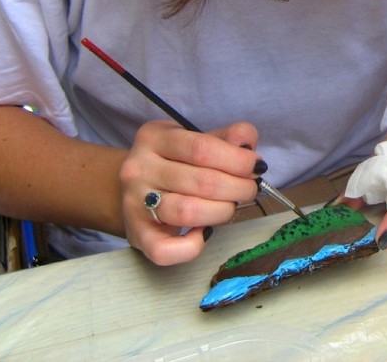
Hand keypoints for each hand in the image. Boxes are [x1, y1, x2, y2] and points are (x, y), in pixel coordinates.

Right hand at [119, 119, 262, 264]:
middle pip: (201, 181)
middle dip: (238, 187)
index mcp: (155, 137)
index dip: (238, 160)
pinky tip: (204, 233)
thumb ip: (225, 138)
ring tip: (229, 206)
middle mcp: (139, 168)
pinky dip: (192, 246)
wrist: (130, 190)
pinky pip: (165, 250)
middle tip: (249, 189)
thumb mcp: (196, 140)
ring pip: (188, 212)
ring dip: (222, 212)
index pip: (202, 148)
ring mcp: (134, 203)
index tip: (256, 166)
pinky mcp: (136, 235)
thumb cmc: (173, 164)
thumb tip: (247, 142)